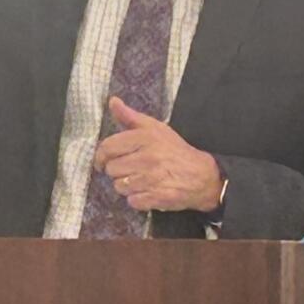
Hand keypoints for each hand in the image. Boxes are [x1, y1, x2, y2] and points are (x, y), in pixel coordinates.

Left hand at [94, 97, 224, 214]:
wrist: (202, 175)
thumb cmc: (175, 150)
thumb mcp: (155, 128)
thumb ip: (130, 117)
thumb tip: (112, 102)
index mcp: (144, 138)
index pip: (108, 148)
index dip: (101, 156)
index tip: (103, 160)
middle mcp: (147, 158)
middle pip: (111, 169)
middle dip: (117, 171)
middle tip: (128, 169)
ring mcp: (151, 179)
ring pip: (119, 186)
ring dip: (126, 186)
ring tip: (138, 180)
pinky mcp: (156, 198)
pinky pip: (132, 201)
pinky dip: (136, 199)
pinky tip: (146, 191)